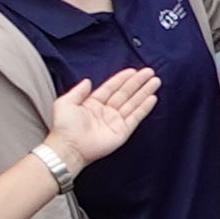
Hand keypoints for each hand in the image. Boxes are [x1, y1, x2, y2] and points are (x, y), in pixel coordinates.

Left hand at [39, 65, 162, 167]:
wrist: (69, 148)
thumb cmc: (64, 128)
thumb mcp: (65, 103)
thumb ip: (78, 91)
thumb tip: (88, 81)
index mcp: (93, 104)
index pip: (111, 88)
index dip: (122, 79)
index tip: (133, 70)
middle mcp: (106, 112)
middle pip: (126, 93)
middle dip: (138, 82)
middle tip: (149, 72)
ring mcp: (115, 121)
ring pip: (133, 103)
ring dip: (145, 92)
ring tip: (155, 81)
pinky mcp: (122, 132)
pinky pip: (136, 117)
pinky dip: (144, 108)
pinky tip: (152, 98)